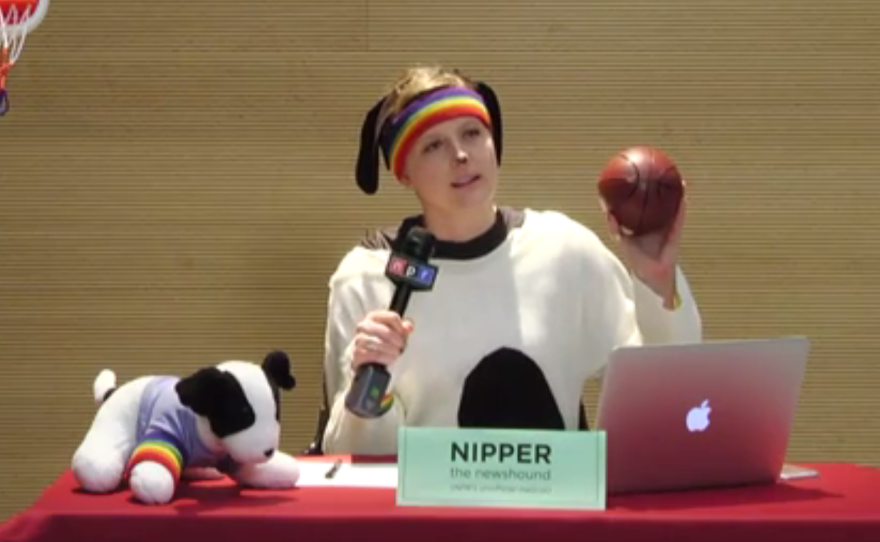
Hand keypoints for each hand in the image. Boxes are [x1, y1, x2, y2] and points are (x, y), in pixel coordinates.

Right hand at [351, 310, 413, 368]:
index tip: (404, 335)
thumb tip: (408, 327)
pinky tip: (388, 359)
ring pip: (378, 343)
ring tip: (396, 353)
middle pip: (386, 331)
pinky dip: (383, 358)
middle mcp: (364, 326)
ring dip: (390, 349)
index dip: (401, 328)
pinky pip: (372, 355)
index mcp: (374, 316)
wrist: (364, 355)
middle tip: (401, 346)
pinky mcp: (357, 353)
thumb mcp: (393, 331)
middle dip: (396, 340)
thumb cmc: (381, 341)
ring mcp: (359, 339)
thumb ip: (403, 327)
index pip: (392, 317)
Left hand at [606, 185, 687, 308]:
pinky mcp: (676, 232)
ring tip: (678, 178)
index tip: (637, 175)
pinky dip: (682, 206)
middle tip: (659, 170)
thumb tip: (608, 213)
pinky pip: (680, 216)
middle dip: (659, 187)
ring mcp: (667, 226)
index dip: (640, 191)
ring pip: (672, 207)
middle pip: (658, 202)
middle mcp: (655, 223)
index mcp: (642, 224)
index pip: (641, 204)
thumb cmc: (636, 258)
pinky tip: (684, 194)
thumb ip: (616, 227)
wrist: (651, 274)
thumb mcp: (623, 240)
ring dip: (675, 194)